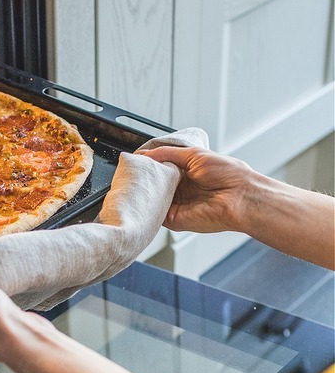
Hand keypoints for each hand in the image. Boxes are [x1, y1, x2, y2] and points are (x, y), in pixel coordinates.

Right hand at [138, 146, 253, 232]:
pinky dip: (147, 205)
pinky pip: (154, 213)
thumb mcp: (194, 155)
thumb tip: (144, 155)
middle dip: (142, 177)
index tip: (134, 160)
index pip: (158, 169)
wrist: (241, 197)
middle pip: (153, 184)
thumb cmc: (228, 174)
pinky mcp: (174, 219)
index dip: (146, 165)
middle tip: (130, 171)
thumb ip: (167, 153)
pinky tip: (144, 196)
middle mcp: (180, 189)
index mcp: (185, 173)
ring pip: (151, 198)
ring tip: (134, 181)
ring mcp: (176, 205)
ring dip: (143, 191)